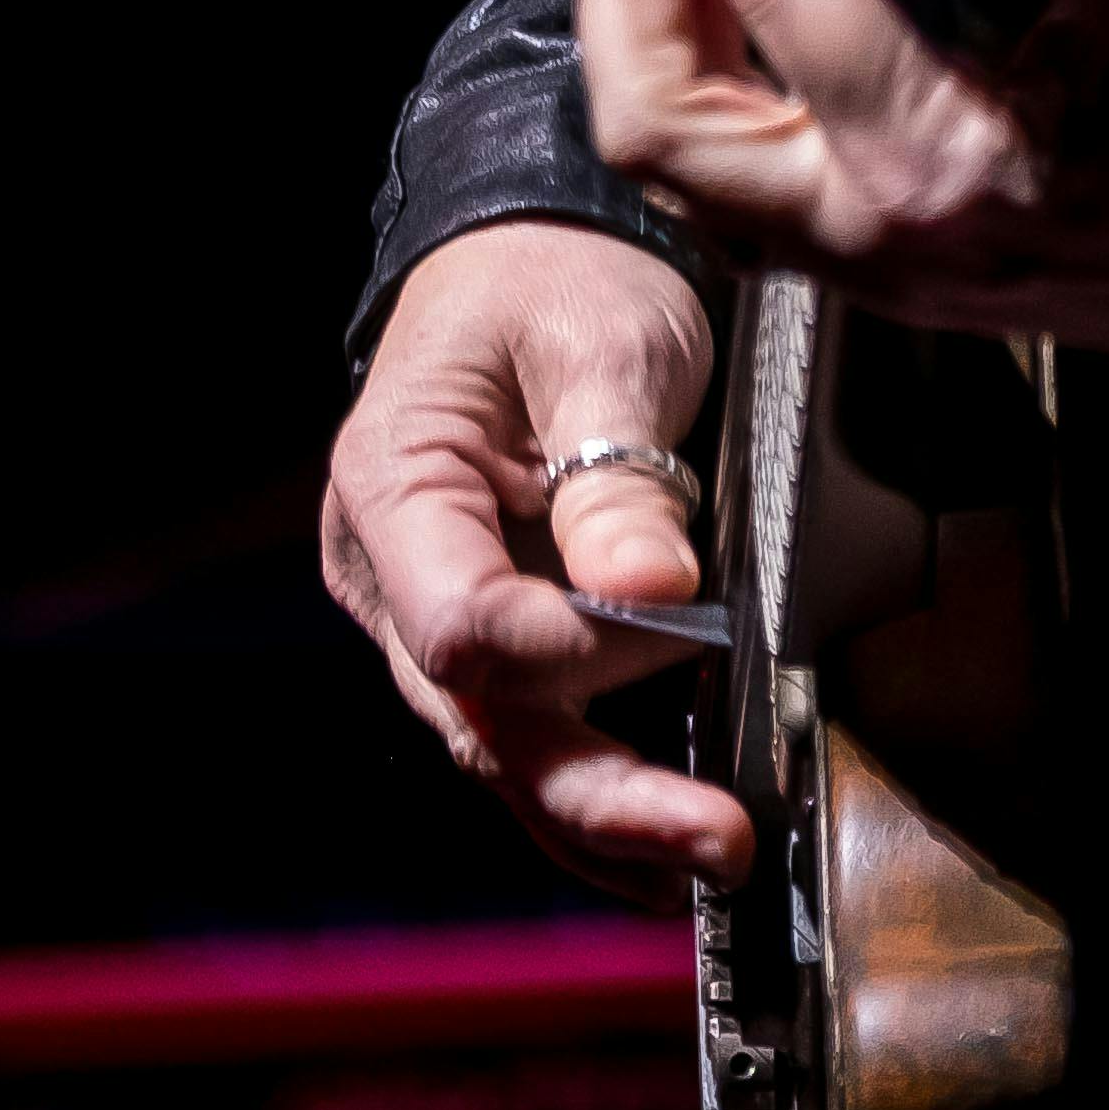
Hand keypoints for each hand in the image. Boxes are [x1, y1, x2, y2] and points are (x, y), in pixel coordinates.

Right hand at [322, 220, 744, 896]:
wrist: (536, 248)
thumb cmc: (556, 275)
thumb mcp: (600, 339)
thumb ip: (617, 469)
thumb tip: (654, 594)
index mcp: (392, 486)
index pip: (462, 624)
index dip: (570, 651)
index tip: (681, 621)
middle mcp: (391, 577)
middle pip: (481, 719)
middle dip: (602, 790)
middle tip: (716, 837)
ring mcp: (430, 620)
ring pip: (506, 750)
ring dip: (609, 815)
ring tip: (710, 861)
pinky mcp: (489, 641)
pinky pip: (532, 734)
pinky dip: (599, 791)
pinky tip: (663, 852)